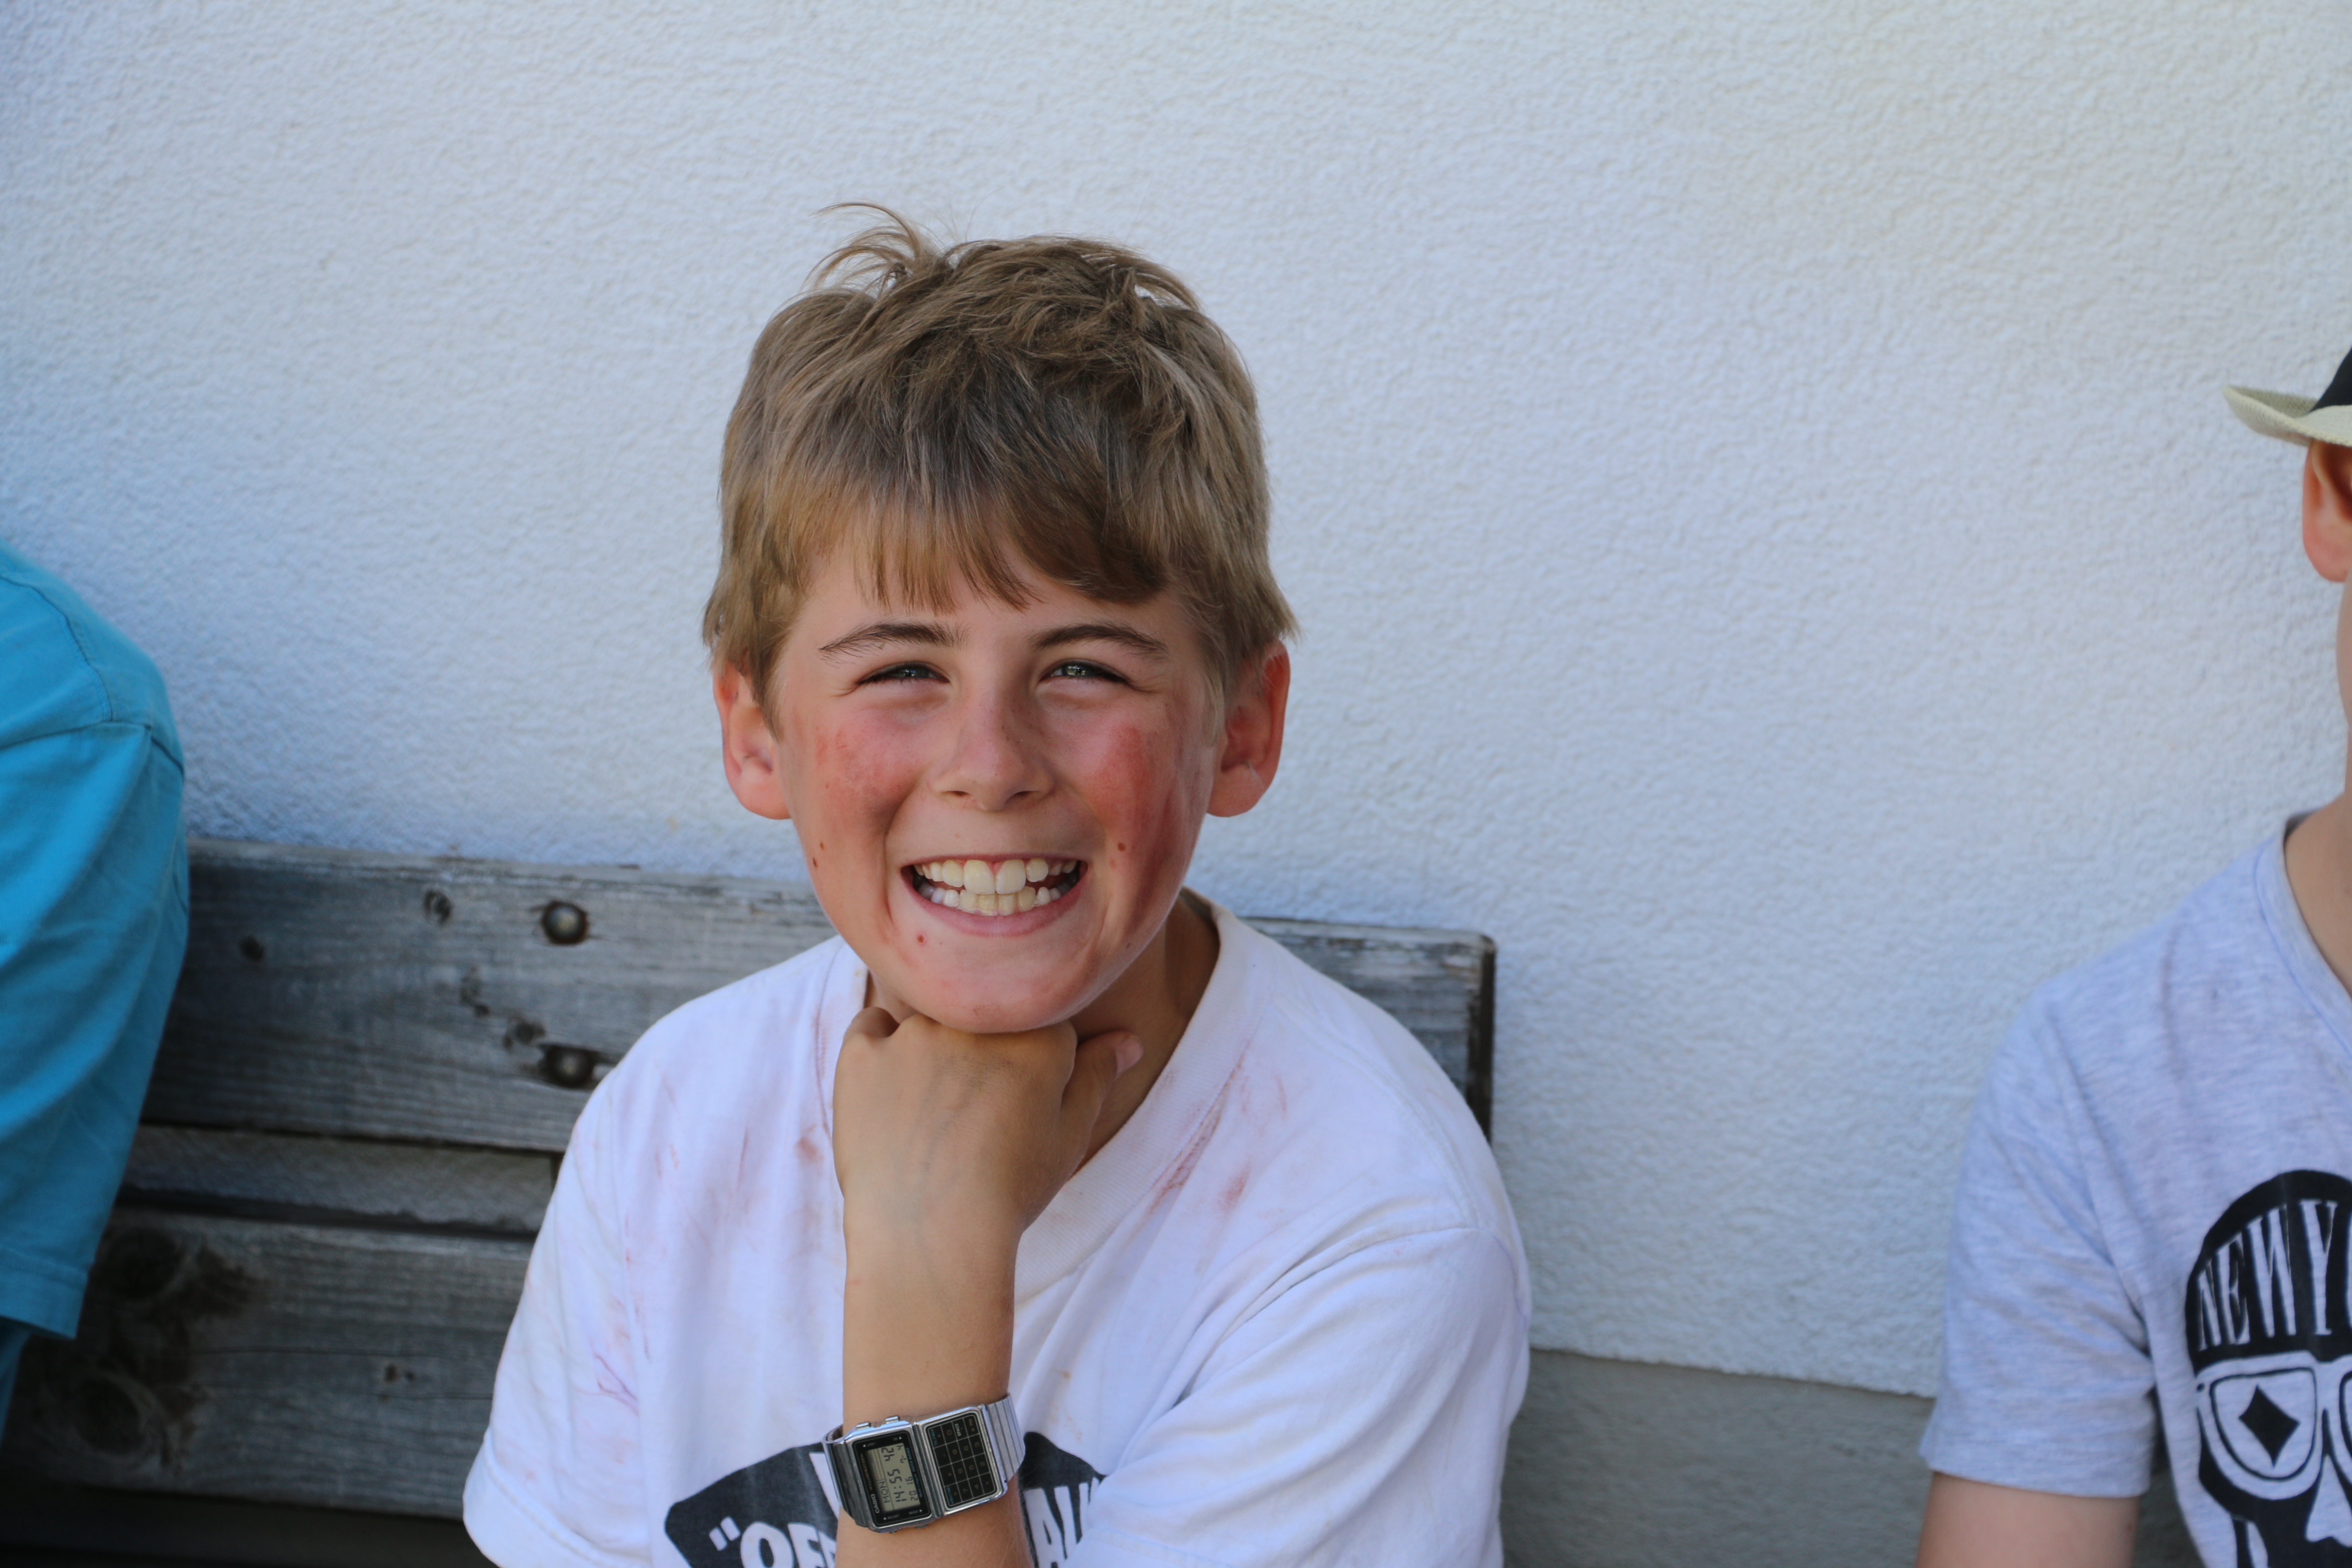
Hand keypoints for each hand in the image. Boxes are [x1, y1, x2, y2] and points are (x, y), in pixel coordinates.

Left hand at [834, 1008, 1141, 1259]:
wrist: (929, 1236)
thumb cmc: (1010, 1192)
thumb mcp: (1069, 1138)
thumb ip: (1097, 1078)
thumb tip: (1129, 1039)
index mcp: (1038, 1037)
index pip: (1041, 1026)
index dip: (1031, 1068)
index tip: (1018, 1107)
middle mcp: (977, 1021)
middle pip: (984, 1019)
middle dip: (981, 1057)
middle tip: (974, 1119)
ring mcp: (915, 1033)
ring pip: (931, 1023)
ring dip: (934, 1055)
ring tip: (931, 1121)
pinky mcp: (863, 1053)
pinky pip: (871, 1027)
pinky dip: (880, 1050)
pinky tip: (891, 1097)